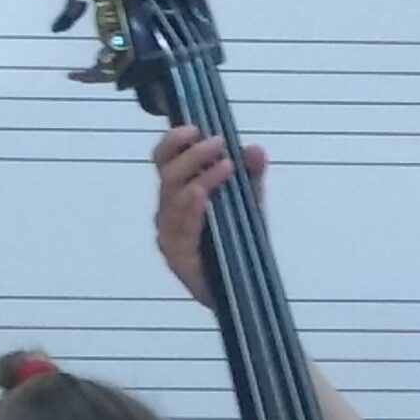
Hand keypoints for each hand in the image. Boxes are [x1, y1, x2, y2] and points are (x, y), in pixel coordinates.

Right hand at [154, 125, 264, 306]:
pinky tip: (202, 195)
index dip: (174, 140)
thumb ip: (252, 178)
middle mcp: (167, 213)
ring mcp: (170, 237)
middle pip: (167, 174)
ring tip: (226, 166)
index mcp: (177, 194)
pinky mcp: (177, 259)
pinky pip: (181, 231)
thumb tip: (255, 149)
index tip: (195, 127)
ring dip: (199, 178)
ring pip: (173, 199)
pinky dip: (191, 210)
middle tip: (219, 143)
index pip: (164, 159)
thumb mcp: (250, 205)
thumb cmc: (239, 245)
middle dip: (192, 155)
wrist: (243, 291)